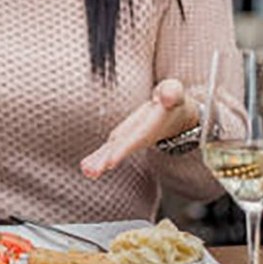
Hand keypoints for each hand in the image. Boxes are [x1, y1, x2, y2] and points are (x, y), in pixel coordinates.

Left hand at [80, 78, 198, 179]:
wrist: (177, 115)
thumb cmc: (173, 98)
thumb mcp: (174, 91)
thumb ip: (172, 92)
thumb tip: (166, 97)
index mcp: (153, 124)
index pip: (137, 138)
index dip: (124, 148)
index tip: (111, 161)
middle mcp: (140, 136)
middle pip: (123, 148)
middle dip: (108, 159)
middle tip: (93, 171)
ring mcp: (131, 138)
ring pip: (114, 151)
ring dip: (100, 162)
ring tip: (87, 172)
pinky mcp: (124, 138)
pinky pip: (111, 149)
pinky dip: (99, 158)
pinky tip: (86, 168)